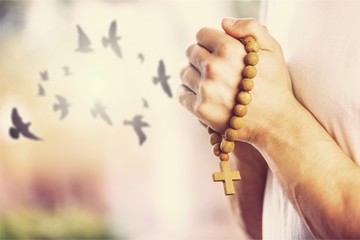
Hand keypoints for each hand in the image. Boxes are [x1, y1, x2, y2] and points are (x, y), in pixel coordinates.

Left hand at [178, 18, 295, 143]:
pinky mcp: (201, 109)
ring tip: (207, 81)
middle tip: (210, 66)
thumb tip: (223, 22)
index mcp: (229, 49)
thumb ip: (250, 27)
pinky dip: (187, 92)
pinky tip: (200, 94)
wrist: (276, 122)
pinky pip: (181, 94)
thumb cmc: (275, 85)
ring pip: (184, 72)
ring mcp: (205, 89)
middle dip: (199, 56)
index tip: (214, 49)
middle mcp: (214, 68)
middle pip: (190, 52)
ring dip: (193, 74)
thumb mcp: (272, 48)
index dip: (208, 40)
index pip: (201, 34)